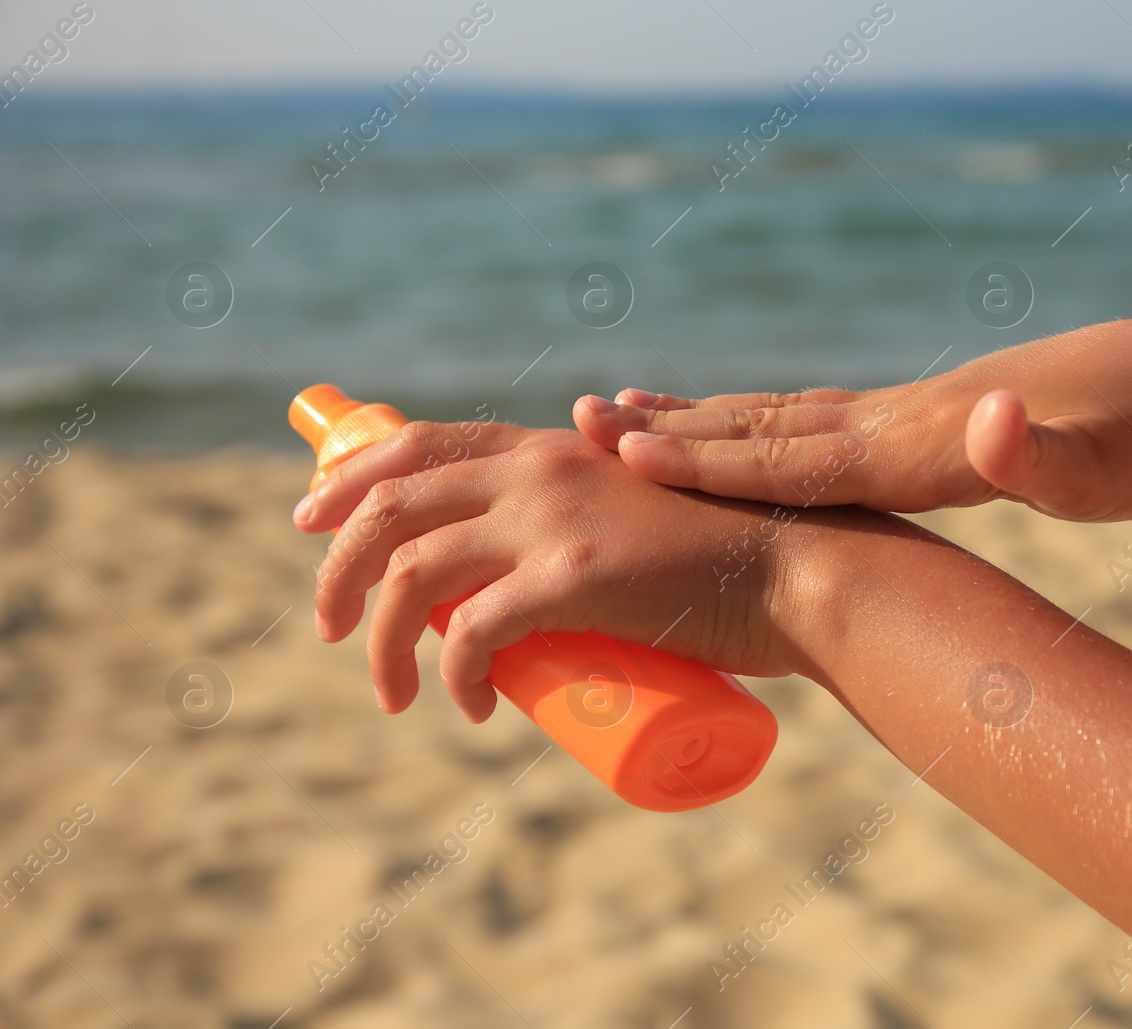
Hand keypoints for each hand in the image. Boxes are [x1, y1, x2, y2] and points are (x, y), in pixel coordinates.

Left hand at [292, 422, 824, 721]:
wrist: (796, 569)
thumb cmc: (725, 553)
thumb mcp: (636, 509)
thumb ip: (589, 510)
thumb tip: (542, 556)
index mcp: (546, 446)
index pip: (416, 443)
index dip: (349, 481)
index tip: (311, 524)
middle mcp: (536, 467)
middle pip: (390, 507)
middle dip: (338, 570)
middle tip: (330, 628)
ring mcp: (552, 519)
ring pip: (413, 575)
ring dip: (381, 643)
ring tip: (390, 695)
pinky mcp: (573, 577)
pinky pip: (471, 634)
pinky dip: (452, 679)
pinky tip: (472, 711)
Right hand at [573, 318, 1131, 520]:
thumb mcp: (1103, 466)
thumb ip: (1045, 455)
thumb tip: (997, 419)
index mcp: (919, 443)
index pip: (792, 453)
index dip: (707, 456)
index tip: (625, 447)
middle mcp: (893, 422)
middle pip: (761, 426)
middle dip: (670, 430)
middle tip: (578, 421)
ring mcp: (898, 419)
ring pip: (775, 420)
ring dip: (696, 420)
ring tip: (618, 413)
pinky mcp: (911, 428)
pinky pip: (807, 431)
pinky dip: (750, 430)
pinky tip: (724, 433)